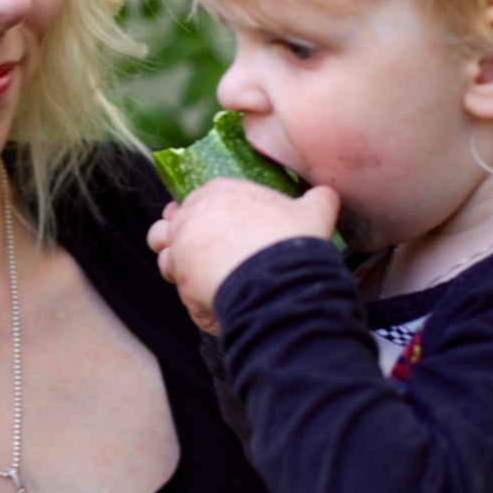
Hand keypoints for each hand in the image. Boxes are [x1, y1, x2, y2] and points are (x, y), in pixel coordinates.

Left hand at [148, 182, 338, 332]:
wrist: (278, 279)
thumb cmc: (291, 241)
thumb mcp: (314, 212)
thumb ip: (318, 200)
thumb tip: (327, 196)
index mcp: (218, 192)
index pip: (197, 199)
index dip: (202, 215)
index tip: (215, 228)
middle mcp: (191, 216)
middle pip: (171, 225)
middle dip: (183, 238)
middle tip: (204, 254)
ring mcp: (182, 249)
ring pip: (166, 256)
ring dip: (180, 267)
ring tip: (203, 278)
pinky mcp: (181, 281)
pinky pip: (181, 291)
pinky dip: (193, 298)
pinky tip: (213, 301)